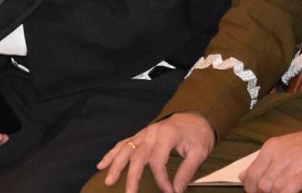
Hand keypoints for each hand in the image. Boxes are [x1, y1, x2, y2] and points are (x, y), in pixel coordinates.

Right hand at [96, 111, 214, 192]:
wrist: (196, 116)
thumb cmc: (198, 133)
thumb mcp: (199, 152)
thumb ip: (186, 171)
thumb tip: (177, 190)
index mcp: (166, 135)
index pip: (158, 162)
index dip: (162, 180)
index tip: (170, 192)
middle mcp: (152, 133)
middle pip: (137, 156)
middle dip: (132, 177)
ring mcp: (144, 133)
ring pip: (126, 149)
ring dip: (116, 165)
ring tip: (109, 180)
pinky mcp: (141, 135)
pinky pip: (123, 143)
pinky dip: (112, 153)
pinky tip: (102, 164)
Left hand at [240, 125, 301, 192]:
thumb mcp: (280, 148)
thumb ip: (261, 163)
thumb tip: (242, 177)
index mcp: (271, 147)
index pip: (253, 173)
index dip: (250, 189)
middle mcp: (281, 153)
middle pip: (263, 183)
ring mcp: (296, 160)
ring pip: (276, 187)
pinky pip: (292, 187)